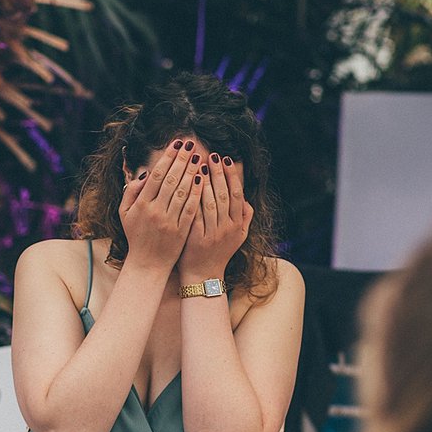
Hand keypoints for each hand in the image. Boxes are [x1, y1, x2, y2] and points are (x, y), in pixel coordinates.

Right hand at [116, 140, 202, 268]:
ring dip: (191, 172)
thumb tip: (146, 173)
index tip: (176, 143)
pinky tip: (202, 180)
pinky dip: (197, 193)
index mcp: (141, 205)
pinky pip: (191, 209)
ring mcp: (169, 221)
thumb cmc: (136, 235)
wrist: (147, 264)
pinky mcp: (181, 231)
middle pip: (171, 180)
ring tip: (199, 157)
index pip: (157, 176)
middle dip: (182, 159)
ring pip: (183, 192)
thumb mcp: (125, 213)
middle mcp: (155, 211)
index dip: (167, 157)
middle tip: (191, 144)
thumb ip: (131, 192)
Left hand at [177, 154, 253, 279]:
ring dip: (205, 181)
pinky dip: (191, 198)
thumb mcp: (239, 237)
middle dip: (218, 173)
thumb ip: (245, 217)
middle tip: (211, 155)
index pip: (236, 194)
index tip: (225, 160)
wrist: (203, 275)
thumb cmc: (220, 252)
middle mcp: (226, 228)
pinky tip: (186, 184)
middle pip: (223, 195)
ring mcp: (211, 233)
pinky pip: (194, 214)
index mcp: (237, 225)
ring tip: (198, 164)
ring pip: (209, 202)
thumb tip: (245, 198)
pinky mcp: (196, 238)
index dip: (231, 176)